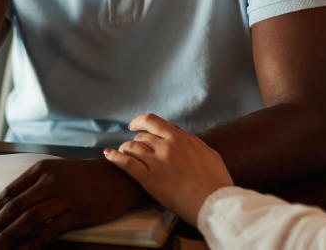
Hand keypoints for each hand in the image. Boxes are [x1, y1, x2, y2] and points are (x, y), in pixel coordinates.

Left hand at [0, 158, 144, 249]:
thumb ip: (24, 187)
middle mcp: (49, 181)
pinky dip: (35, 241)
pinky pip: (51, 229)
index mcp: (40, 170)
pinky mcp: (78, 212)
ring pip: (29, 219)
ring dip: (9, 235)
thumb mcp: (51, 174)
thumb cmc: (81, 177)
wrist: (118, 177)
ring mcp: (64, 196)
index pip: (9, 193)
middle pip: (15, 207)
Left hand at [104, 114, 232, 226]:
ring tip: (122, 153)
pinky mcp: (149, 178)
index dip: (139, 121)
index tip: (133, 126)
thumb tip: (183, 138)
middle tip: (133, 148)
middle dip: (135, 141)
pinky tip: (108, 155)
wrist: (214, 203)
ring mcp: (157, 161)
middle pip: (141, 136)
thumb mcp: (208, 153)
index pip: (153, 121)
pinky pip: (126, 162)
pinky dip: (114, 157)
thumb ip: (192, 143)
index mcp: (181, 138)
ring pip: (132, 147)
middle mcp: (167, 146)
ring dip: (125, 149)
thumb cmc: (216, 182)